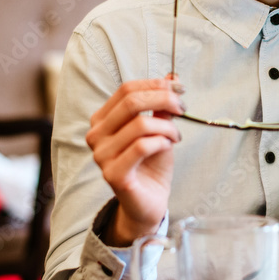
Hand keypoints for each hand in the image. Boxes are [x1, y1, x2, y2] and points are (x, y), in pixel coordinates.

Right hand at [86, 77, 184, 245]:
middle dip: (164, 99)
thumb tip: (173, 77)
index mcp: (102, 120)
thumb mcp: (159, 129)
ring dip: (167, 127)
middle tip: (183, 107)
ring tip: (175, 136)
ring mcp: (101, 156)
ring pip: (140, 124)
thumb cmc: (151, 164)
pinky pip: (142, 146)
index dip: (155, 84)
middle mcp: (95, 136)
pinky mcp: (113, 174)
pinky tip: (167, 147)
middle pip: (131, 102)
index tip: (179, 88)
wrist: (149, 201)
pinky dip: (161, 142)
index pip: (126, 90)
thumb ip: (161, 106)